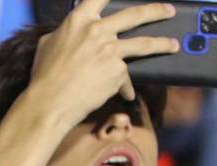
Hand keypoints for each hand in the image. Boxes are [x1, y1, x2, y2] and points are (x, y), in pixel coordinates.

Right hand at [27, 0, 177, 126]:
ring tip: (173, 45)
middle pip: (136, 14)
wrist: (49, 104)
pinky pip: (125, 77)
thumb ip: (66, 33)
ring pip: (144, 44)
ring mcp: (110, 51)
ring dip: (162, 43)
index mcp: (78, 21)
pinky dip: (123, 86)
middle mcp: (98, 31)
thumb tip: (72, 31)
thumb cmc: (43, 76)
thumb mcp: (47, 45)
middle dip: (156, 11)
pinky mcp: (118, 71)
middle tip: (169, 11)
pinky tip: (124, 94)